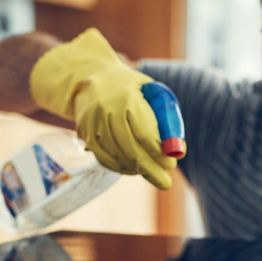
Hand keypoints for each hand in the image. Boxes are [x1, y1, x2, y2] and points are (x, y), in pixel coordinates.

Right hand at [30, 28, 176, 188]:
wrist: (88, 77)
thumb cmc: (131, 87)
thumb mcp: (152, 92)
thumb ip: (167, 118)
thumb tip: (176, 150)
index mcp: (128, 97)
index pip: (145, 133)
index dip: (159, 153)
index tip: (171, 164)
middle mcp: (107, 111)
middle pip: (131, 149)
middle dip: (151, 170)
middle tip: (165, 183)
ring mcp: (93, 123)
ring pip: (117, 157)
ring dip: (137, 170)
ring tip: (153, 175)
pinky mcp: (85, 134)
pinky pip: (104, 159)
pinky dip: (121, 168)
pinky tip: (135, 170)